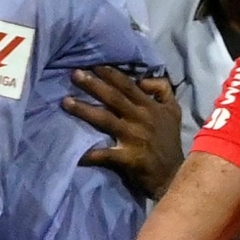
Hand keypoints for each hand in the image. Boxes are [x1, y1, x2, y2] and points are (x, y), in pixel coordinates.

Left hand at [63, 68, 182, 198]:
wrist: (174, 174)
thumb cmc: (169, 141)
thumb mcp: (173, 110)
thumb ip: (163, 89)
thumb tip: (143, 79)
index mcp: (151, 107)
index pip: (128, 85)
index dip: (110, 74)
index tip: (93, 64)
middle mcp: (141, 118)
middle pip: (114, 98)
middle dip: (93, 84)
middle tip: (74, 73)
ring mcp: (134, 138)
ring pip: (105, 119)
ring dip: (84, 110)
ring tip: (65, 101)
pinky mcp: (129, 157)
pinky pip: (106, 154)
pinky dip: (90, 154)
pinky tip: (75, 152)